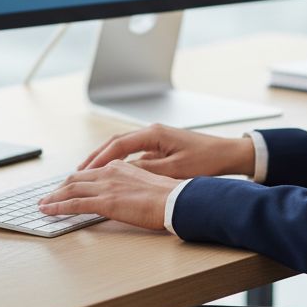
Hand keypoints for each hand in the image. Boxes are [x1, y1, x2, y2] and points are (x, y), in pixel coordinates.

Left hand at [38, 160, 179, 230]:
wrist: (176, 200)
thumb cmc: (168, 196)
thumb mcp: (146, 183)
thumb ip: (129, 185)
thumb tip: (122, 195)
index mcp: (119, 167)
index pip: (89, 173)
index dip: (73, 181)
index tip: (64, 188)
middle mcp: (109, 172)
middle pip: (75, 179)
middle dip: (58, 189)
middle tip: (48, 197)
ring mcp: (106, 186)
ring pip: (70, 189)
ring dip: (53, 198)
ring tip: (43, 205)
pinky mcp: (105, 202)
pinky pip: (75, 204)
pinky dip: (58, 207)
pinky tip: (49, 211)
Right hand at [78, 123, 254, 180]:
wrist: (229, 154)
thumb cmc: (207, 160)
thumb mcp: (175, 170)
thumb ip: (148, 170)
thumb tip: (123, 173)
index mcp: (153, 134)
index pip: (117, 145)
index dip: (99, 159)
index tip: (84, 171)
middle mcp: (151, 132)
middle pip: (115, 143)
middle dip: (95, 157)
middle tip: (77, 171)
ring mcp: (155, 138)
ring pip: (122, 147)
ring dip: (105, 159)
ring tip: (88, 172)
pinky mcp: (160, 146)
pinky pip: (133, 152)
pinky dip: (119, 161)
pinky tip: (112, 173)